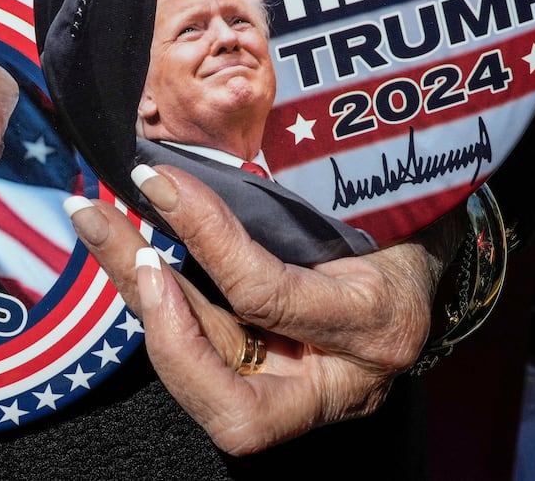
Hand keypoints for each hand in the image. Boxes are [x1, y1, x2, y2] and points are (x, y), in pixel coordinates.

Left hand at [65, 164, 457, 454]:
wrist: (438, 254)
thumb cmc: (404, 211)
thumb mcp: (372, 193)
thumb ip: (299, 184)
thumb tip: (204, 137)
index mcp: (375, 322)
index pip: (269, 297)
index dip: (206, 239)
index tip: (159, 179)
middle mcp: (342, 381)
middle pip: (230, 396)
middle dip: (158, 325)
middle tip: (109, 233)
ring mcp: (306, 395)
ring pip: (204, 383)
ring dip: (140, 301)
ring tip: (96, 224)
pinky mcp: (274, 387)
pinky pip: (202, 359)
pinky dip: (157, 305)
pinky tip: (125, 251)